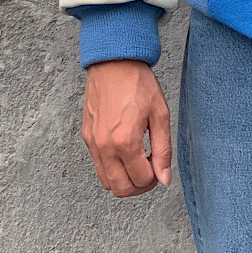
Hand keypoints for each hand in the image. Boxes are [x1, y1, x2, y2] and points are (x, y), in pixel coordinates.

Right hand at [82, 59, 172, 197]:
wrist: (114, 63)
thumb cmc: (138, 84)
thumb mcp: (160, 115)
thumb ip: (163, 150)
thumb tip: (165, 178)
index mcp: (125, 141)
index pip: (140, 180)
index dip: (155, 178)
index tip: (160, 165)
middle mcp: (104, 146)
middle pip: (120, 189)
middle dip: (139, 186)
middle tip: (151, 171)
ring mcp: (92, 143)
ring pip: (106, 182)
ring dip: (125, 179)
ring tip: (139, 161)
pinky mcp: (86, 137)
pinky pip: (98, 166)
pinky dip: (112, 168)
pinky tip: (126, 152)